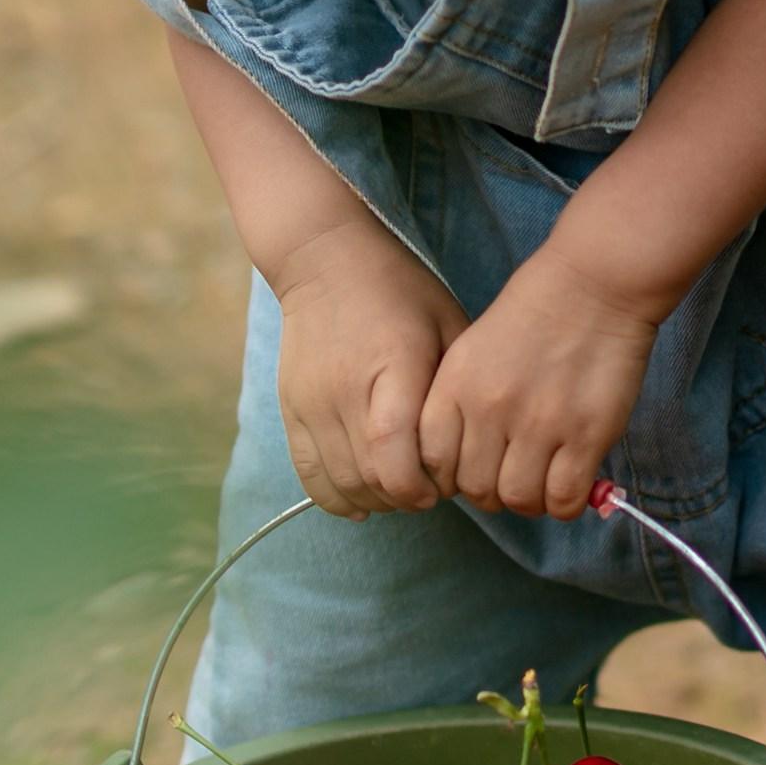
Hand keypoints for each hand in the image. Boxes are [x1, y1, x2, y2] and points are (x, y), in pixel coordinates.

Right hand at [271, 229, 465, 517]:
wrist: (324, 260)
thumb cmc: (400, 291)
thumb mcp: (446, 322)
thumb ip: (458, 384)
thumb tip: (473, 447)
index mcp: (392, 367)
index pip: (394, 452)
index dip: (420, 485)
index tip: (443, 486)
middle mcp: (345, 390)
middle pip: (369, 476)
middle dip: (406, 498)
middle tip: (429, 490)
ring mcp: (312, 403)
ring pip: (341, 482)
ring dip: (376, 500)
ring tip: (400, 492)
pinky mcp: (292, 410)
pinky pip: (308, 474)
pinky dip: (336, 498)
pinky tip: (363, 504)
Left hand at [417, 248, 662, 519]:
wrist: (593, 284)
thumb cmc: (534, 313)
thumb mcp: (473, 350)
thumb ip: (461, 402)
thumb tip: (464, 462)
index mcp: (455, 386)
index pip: (432, 462)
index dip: (451, 478)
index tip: (472, 470)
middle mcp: (489, 410)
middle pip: (476, 489)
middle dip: (492, 493)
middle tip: (512, 476)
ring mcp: (538, 425)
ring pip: (519, 500)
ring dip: (530, 501)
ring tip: (543, 481)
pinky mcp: (585, 435)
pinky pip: (563, 498)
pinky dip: (564, 503)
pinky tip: (570, 483)